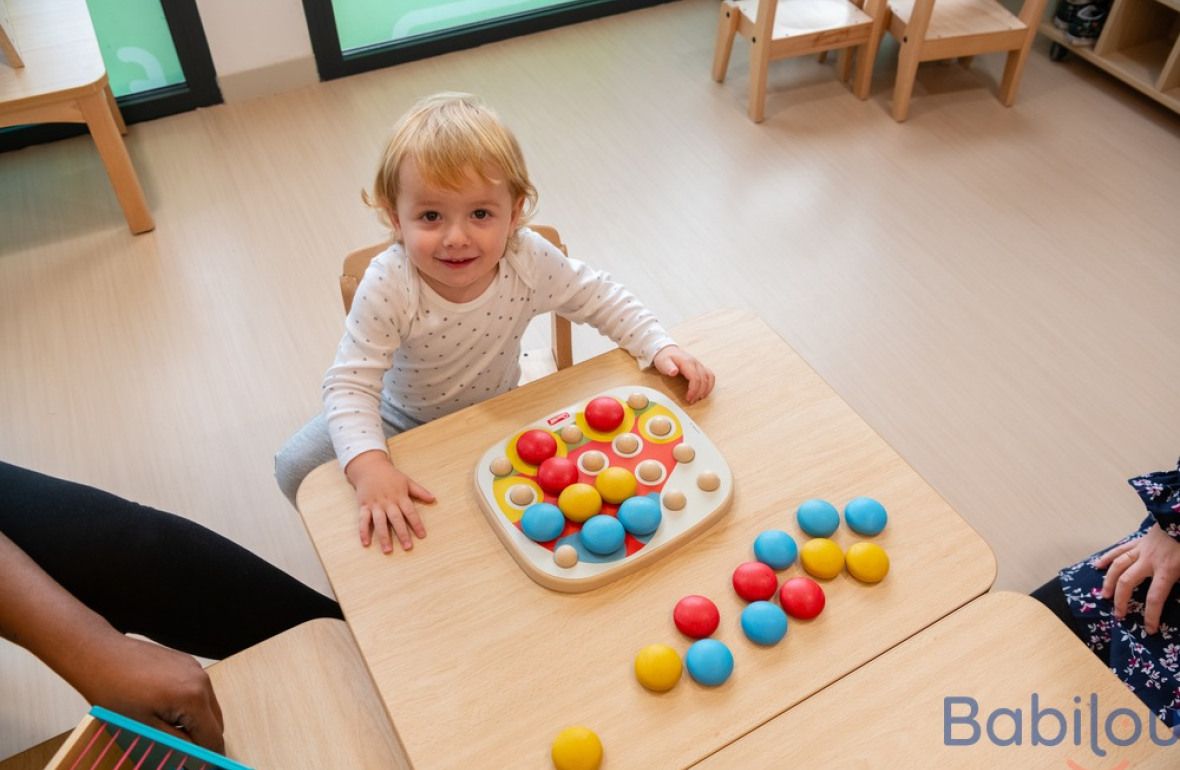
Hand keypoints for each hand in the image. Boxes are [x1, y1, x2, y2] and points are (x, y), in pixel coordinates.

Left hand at [78, 634, 224, 752]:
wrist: (100, 654)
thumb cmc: (113, 689)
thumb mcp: (145, 727)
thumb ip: (177, 743)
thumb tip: (194, 755)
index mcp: (193, 697)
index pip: (213, 737)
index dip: (208, 757)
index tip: (202, 766)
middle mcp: (201, 680)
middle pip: (215, 721)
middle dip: (201, 738)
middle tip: (179, 751)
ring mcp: (195, 668)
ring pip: (207, 706)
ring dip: (194, 721)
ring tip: (164, 726)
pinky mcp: (186, 662)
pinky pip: (197, 690)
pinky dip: (188, 704)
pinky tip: (161, 706)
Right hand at [346, 450, 435, 552]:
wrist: (369, 467)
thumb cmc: (390, 476)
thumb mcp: (407, 481)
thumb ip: (420, 491)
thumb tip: (434, 499)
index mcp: (400, 496)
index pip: (410, 512)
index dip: (416, 524)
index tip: (422, 536)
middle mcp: (388, 502)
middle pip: (396, 519)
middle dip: (402, 534)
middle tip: (408, 547)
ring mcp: (375, 505)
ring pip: (379, 522)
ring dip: (384, 536)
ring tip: (388, 550)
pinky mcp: (364, 506)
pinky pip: (363, 520)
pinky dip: (363, 532)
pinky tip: (366, 543)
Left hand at [653, 345, 715, 403]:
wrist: (667, 351)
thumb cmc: (664, 358)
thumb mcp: (663, 362)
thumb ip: (668, 367)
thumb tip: (674, 372)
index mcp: (687, 362)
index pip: (695, 378)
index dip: (694, 390)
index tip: (688, 398)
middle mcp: (696, 363)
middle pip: (703, 379)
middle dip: (699, 392)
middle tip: (691, 401)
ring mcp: (699, 365)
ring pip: (709, 377)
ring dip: (706, 389)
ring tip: (699, 398)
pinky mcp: (700, 368)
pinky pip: (710, 376)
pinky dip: (709, 385)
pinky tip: (703, 392)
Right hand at [1096, 524, 1179, 633]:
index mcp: (1167, 570)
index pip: (1155, 597)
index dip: (1151, 615)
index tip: (1149, 629)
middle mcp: (1149, 561)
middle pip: (1128, 582)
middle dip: (1121, 600)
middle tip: (1119, 614)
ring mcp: (1141, 549)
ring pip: (1118, 566)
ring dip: (1109, 581)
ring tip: (1104, 595)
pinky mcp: (1139, 541)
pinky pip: (1119, 549)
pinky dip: (1107, 557)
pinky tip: (1098, 565)